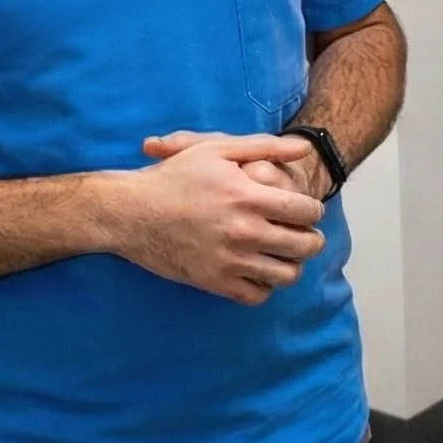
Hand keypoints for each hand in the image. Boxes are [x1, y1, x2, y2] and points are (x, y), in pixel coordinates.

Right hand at [101, 134, 324, 303]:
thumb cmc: (173, 177)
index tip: (305, 210)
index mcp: (248, 196)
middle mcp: (244, 231)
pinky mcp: (214, 282)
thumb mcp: (216, 149)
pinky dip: (264, 286)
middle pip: (305, 245)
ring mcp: (230, 261)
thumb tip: (305, 148)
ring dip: (291, 265)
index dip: (313, 210)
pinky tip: (257, 270)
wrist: (129, 212)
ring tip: (282, 254)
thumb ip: (265, 147)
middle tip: (303, 234)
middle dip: (311, 239)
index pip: (307, 211)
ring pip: (287, 275)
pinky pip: (257, 295)